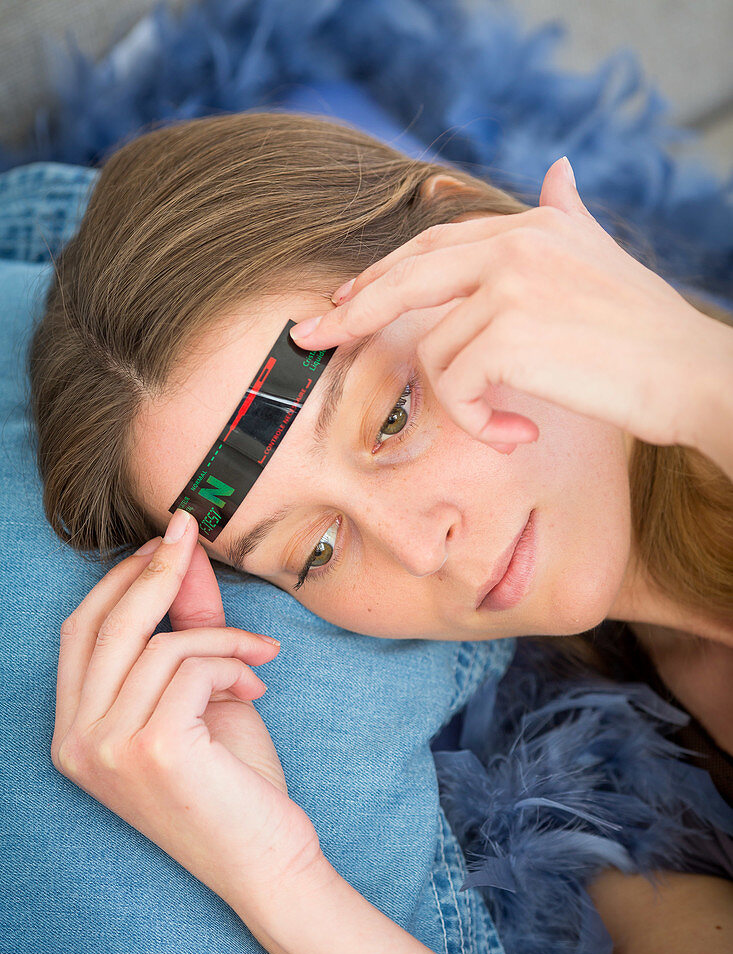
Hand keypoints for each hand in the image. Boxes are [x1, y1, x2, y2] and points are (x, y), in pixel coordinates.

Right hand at [52, 509, 324, 915]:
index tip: (164, 541)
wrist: (267, 862)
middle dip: (156, 569)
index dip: (119, 579)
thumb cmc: (232, 783)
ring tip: (258, 660)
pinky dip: (232, 662)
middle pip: (107, 624)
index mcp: (75, 733)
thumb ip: (185, 626)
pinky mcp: (152, 749)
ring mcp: (108, 749)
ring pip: (160, 644)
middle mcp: (77, 743)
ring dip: (222, 638)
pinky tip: (256, 686)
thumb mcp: (201, 693)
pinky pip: (192, 666)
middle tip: (193, 534)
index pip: (81, 631)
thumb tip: (182, 554)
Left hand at [290, 157, 721, 454]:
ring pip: (433, 350)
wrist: (691, 373)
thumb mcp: (601, 259)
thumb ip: (569, 216)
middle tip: (308, 336)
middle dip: (349, 309)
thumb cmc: (647, 334)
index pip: (432, 247)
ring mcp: (508, 283)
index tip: (343, 301)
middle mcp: (513, 243)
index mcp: (529, 226)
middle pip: (403, 277)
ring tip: (505, 428)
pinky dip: (474, 423)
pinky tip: (515, 436)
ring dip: (460, 404)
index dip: (382, 276)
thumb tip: (557, 170)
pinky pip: (454, 385)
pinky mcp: (506, 331)